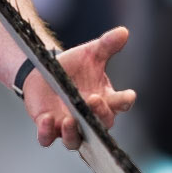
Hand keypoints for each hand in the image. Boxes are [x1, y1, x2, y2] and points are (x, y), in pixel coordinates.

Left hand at [23, 25, 135, 150]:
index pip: (121, 104)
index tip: (128, 96)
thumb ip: (107, 45)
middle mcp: (90, 118)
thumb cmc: (72, 67)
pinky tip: (46, 119)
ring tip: (70, 120)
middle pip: (102, 125)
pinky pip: (48, 138)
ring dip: (73, 133)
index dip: (124, 101)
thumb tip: (123, 32)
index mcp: (106, 100)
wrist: (43, 72)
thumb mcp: (90, 54)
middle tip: (92, 100)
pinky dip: (47, 133)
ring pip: (75, 140)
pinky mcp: (49, 129)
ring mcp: (70, 126)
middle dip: (99, 114)